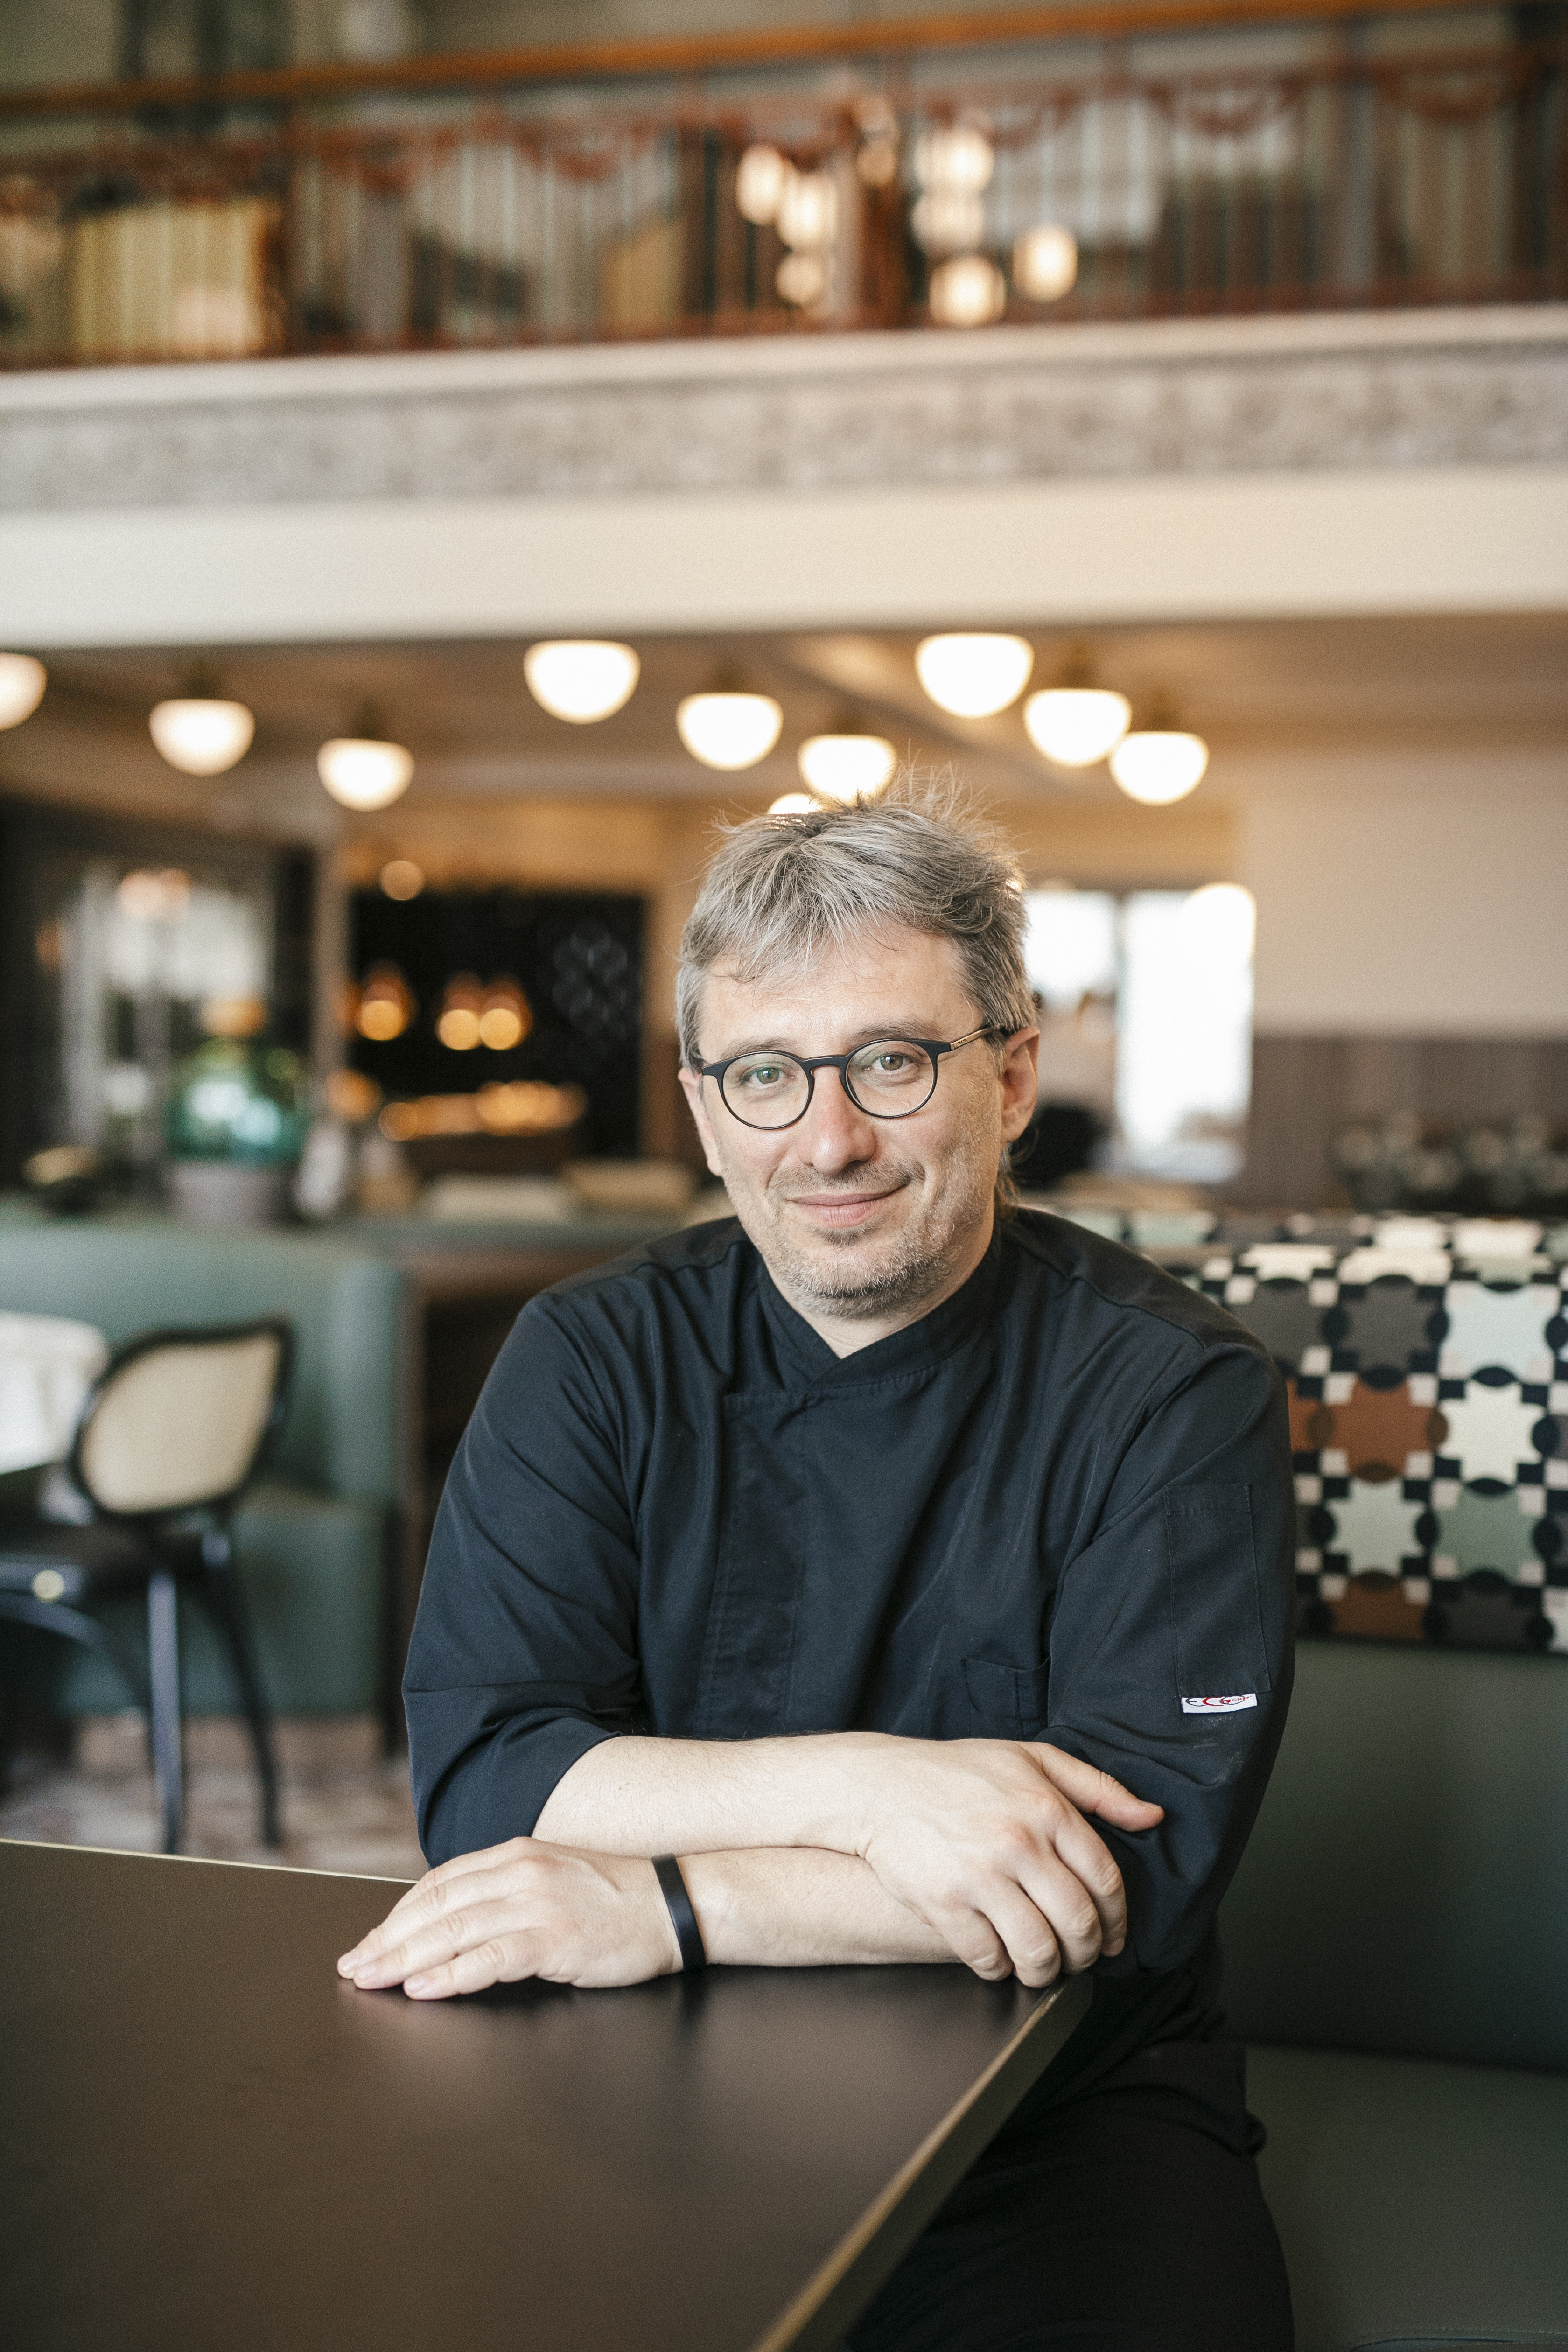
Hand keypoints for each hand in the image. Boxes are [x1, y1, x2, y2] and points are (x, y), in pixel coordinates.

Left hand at [336, 1837, 680, 1998]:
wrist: (679, 1902)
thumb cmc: (618, 1900)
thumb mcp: (555, 1880)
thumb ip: (510, 1891)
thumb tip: (461, 1918)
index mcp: (517, 1855)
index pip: (441, 1883)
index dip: (400, 1913)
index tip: (372, 1939)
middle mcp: (520, 1872)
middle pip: (437, 1906)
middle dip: (388, 1938)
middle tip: (354, 1966)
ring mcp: (537, 1904)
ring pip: (454, 1930)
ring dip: (405, 1957)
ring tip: (373, 1979)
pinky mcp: (555, 1938)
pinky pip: (490, 1958)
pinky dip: (450, 1974)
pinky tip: (422, 1988)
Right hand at [851, 1740, 1163, 1988]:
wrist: (881, 1784)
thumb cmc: (959, 1772)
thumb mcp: (1034, 1760)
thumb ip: (1098, 1788)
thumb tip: (1153, 1817)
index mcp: (1047, 1807)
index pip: (1105, 1880)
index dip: (1117, 1918)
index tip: (1112, 1935)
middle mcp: (1018, 1842)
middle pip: (1078, 1923)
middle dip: (1087, 1953)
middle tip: (1079, 1957)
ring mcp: (979, 1875)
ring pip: (1037, 1950)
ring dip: (1047, 1970)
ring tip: (1043, 1966)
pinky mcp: (943, 1902)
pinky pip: (987, 1958)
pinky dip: (999, 1969)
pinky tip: (999, 1958)